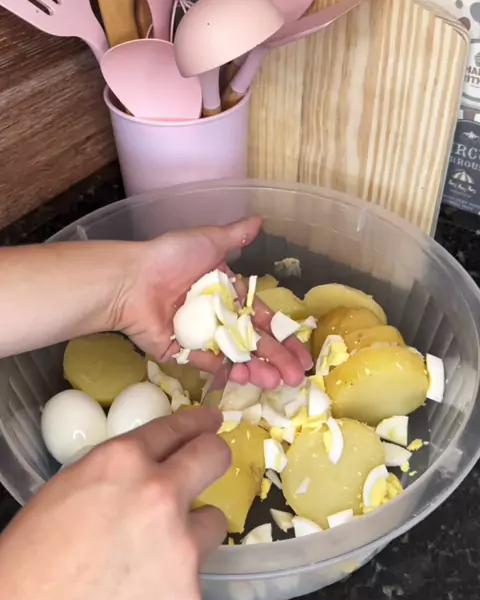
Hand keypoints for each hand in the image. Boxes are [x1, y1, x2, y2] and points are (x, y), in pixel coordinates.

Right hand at [0, 409, 229, 599]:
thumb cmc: (29, 563)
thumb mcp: (68, 492)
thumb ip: (116, 476)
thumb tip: (145, 472)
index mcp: (122, 462)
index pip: (175, 427)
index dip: (195, 422)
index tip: (209, 422)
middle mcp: (160, 495)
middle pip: (212, 457)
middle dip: (213, 456)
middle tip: (210, 461)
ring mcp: (181, 547)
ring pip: (211, 524)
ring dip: (191, 531)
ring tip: (155, 554)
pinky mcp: (189, 596)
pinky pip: (193, 576)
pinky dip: (174, 581)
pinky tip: (141, 595)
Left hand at [116, 216, 311, 388]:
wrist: (133, 280)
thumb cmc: (170, 257)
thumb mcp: (207, 241)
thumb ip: (235, 236)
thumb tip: (259, 218)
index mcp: (226, 293)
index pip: (262, 318)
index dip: (283, 335)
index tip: (302, 354)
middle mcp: (216, 316)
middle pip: (253, 341)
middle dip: (277, 359)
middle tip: (296, 378)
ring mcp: (200, 336)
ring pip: (235, 356)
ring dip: (258, 369)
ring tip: (276, 382)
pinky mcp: (181, 352)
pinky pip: (207, 363)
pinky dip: (227, 371)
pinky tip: (247, 378)